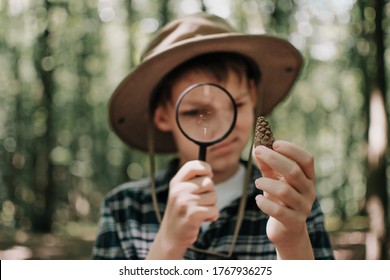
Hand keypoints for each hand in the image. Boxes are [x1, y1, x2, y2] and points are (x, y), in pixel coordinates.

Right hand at [147, 160, 218, 258]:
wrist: (171, 236)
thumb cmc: (181, 212)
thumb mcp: (181, 193)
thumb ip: (192, 181)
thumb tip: (210, 171)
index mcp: (176, 182)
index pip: (194, 165)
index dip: (206, 168)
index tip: (209, 175)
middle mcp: (179, 190)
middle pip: (209, 182)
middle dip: (210, 193)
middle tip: (200, 203)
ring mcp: (185, 202)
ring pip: (213, 197)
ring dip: (211, 206)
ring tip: (199, 212)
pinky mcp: (193, 215)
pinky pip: (214, 210)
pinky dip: (212, 216)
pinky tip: (202, 220)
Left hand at [253, 140, 315, 258]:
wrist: (287, 231)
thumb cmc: (280, 200)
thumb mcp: (274, 180)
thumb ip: (267, 166)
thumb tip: (257, 148)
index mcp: (308, 178)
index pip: (307, 159)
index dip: (292, 149)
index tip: (274, 143)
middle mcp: (309, 191)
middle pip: (294, 171)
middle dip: (274, 159)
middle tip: (258, 152)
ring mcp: (303, 208)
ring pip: (284, 190)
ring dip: (266, 183)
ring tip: (257, 182)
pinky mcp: (293, 222)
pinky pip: (277, 210)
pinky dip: (264, 202)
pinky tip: (258, 199)